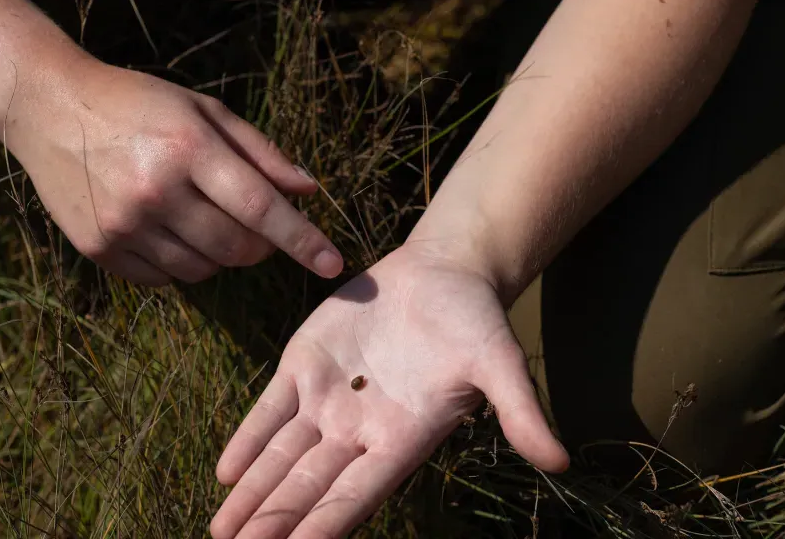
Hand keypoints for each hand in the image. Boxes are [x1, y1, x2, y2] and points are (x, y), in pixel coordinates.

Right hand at [5, 62, 341, 285]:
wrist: (49, 107)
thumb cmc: (139, 104)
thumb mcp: (204, 110)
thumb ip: (260, 153)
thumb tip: (308, 191)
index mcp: (188, 148)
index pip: (261, 208)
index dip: (303, 240)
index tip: (334, 265)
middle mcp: (155, 190)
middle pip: (237, 248)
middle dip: (259, 246)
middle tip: (253, 224)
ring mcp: (123, 224)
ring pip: (204, 270)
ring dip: (219, 254)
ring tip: (200, 216)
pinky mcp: (99, 248)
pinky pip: (165, 280)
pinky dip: (181, 264)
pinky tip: (166, 229)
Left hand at [210, 243, 568, 538]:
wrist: (443, 271)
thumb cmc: (475, 319)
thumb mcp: (500, 363)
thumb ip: (520, 412)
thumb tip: (561, 462)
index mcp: (402, 438)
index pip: (356, 494)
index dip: (323, 525)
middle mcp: (360, 430)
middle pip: (310, 485)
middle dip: (274, 521)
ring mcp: (329, 399)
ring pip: (283, 455)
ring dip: (254, 492)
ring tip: (222, 531)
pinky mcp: (306, 365)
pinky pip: (271, 410)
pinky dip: (249, 439)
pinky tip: (226, 472)